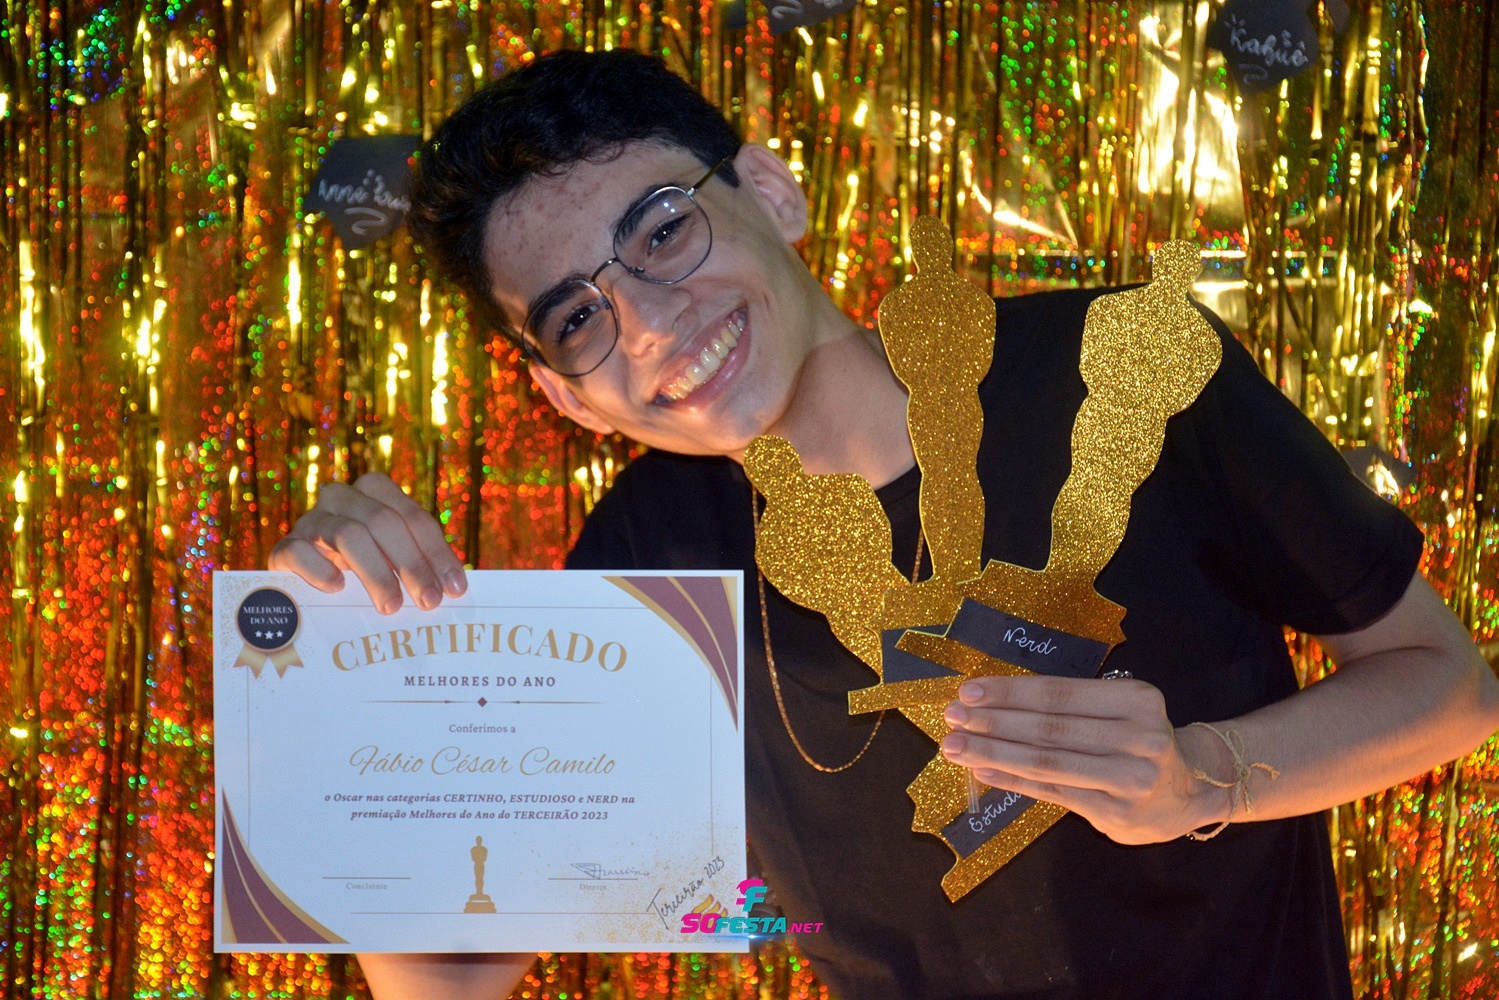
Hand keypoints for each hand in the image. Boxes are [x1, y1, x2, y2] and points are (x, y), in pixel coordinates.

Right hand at [267, 472, 466, 613]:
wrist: (302, 578)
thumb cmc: (360, 568)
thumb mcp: (391, 559)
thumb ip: (417, 564)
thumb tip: (452, 591)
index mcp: (375, 493)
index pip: (414, 518)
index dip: (436, 554)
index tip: (454, 590)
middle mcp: (342, 498)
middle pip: (383, 522)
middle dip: (411, 564)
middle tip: (428, 602)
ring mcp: (311, 520)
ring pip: (348, 534)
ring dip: (375, 572)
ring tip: (391, 606)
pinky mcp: (285, 546)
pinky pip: (300, 551)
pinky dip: (321, 569)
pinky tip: (336, 589)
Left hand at [940, 675, 1226, 843]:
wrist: (1189, 789)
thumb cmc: (1138, 740)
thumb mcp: (1119, 711)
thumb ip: (1067, 708)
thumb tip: (992, 701)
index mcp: (1136, 700)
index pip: (1061, 694)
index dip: (1011, 692)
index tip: (969, 690)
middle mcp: (1139, 738)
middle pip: (1050, 729)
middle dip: (994, 722)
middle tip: (952, 717)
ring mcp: (1129, 779)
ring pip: (1047, 763)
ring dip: (994, 753)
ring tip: (955, 745)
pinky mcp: (1116, 813)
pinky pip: (1053, 793)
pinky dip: (1012, 782)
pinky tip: (982, 772)